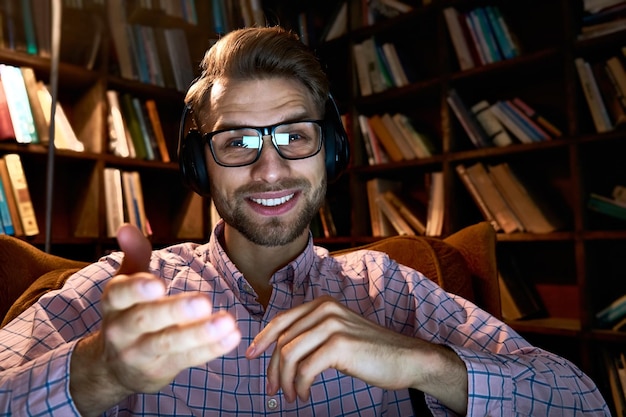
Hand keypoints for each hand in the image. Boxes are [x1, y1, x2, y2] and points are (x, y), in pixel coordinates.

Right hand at [70, 224, 240, 415]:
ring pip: (169, 343)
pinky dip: (211, 349)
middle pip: (146, 319)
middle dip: (175, 311)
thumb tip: (128, 227)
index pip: (119, 294)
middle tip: (203, 302)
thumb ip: (134, 254)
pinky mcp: (161, 370)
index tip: (158, 285)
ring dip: (200, 334)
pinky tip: (232, 337)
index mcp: (114, 303)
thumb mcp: (125, 284)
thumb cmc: (128, 312)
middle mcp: (121, 329)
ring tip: (226, 321)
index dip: (136, 289)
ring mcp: (140, 353)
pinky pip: (187, 359)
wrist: (112, 366)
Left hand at [245, 296, 466, 412]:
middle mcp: (325, 309)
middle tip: (273, 390)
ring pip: (289, 354)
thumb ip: (314, 335)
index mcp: (322, 304)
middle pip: (283, 340)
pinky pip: (305, 369)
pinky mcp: (339, 345)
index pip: (282, 320)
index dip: (262, 339)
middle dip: (273, 368)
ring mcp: (332, 325)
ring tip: (291, 395)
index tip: (251, 355)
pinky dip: (300, 386)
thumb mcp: (338, 335)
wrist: (407, 358)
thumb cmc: (372, 351)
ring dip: (285, 380)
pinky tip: (304, 395)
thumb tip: (283, 352)